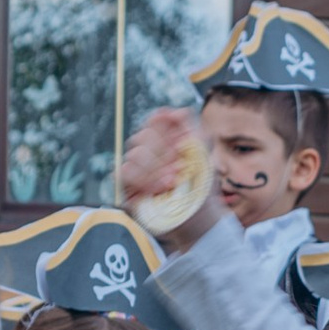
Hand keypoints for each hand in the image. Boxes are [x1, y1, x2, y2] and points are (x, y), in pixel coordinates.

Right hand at [119, 109, 223, 249]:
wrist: (199, 218)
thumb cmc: (202, 187)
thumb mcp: (204, 155)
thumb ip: (193, 128)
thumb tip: (176, 111)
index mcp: (165, 140)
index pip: (154, 120)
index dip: (164, 126)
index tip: (179, 142)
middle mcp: (148, 151)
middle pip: (143, 136)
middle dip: (164, 153)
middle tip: (180, 169)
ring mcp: (136, 169)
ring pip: (134, 154)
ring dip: (157, 169)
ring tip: (173, 182)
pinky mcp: (127, 186)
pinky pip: (124, 172)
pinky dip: (144, 180)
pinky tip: (160, 189)